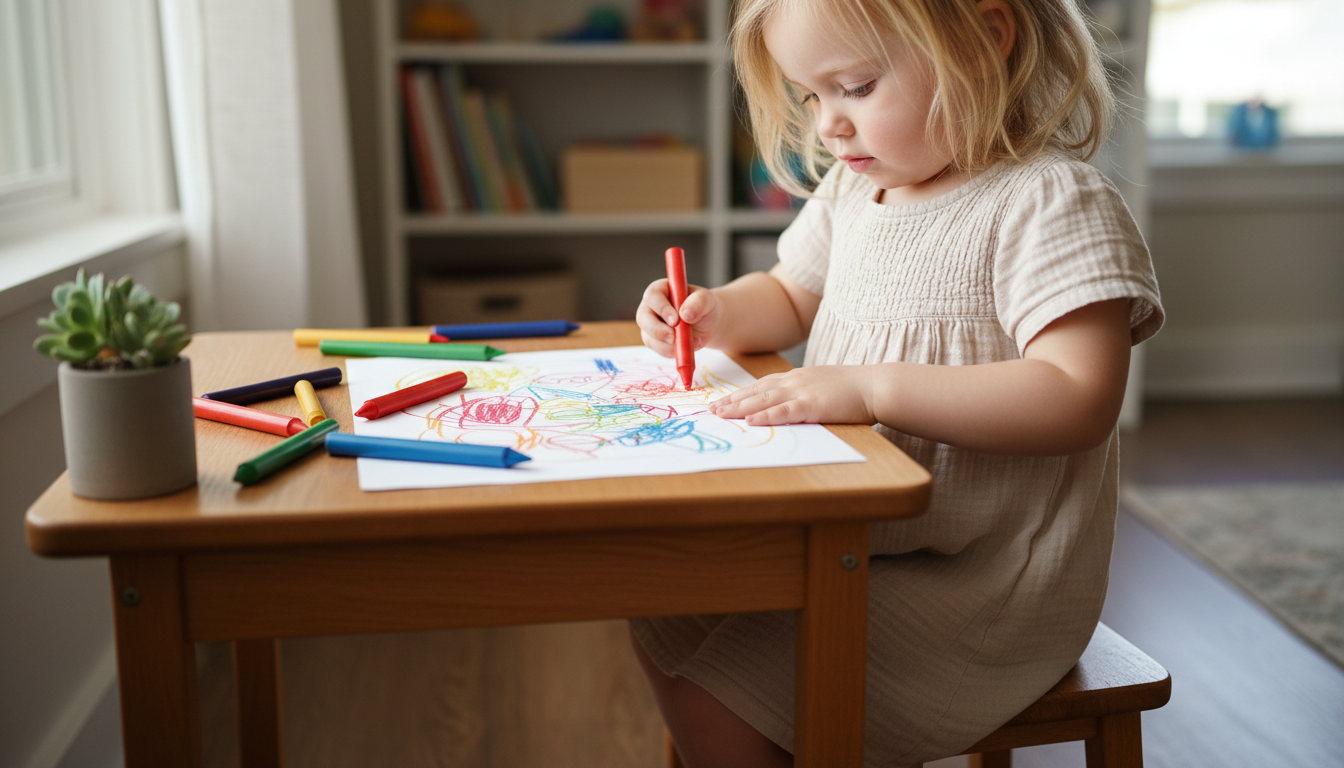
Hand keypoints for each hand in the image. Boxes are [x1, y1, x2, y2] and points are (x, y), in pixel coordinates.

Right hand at [636, 278, 722, 357]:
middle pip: (643, 318)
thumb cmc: (705, 306)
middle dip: (657, 330)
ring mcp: (650, 325)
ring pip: (649, 337)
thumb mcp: (707, 300)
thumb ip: (698, 303)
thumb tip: (685, 314)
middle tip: (673, 338)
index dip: (662, 308)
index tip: (675, 320)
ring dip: (666, 344)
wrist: (708, 323)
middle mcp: (651, 306)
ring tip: (686, 343)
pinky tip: (683, 348)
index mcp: (661, 289)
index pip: (653, 296)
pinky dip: (670, 352)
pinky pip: (657, 349)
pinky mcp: (654, 340)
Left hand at [708, 365, 876, 425]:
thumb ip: (805, 394)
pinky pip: (784, 411)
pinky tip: (750, 420)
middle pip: (756, 391)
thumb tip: (790, 407)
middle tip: (711, 410)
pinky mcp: (813, 405)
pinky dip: (765, 415)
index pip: (762, 385)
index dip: (740, 394)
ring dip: (740, 408)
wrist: (876, 385)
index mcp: (797, 377)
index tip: (722, 401)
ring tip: (720, 414)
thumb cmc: (855, 390)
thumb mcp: (824, 387)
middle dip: (732, 401)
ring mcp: (803, 391)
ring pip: (764, 399)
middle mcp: (795, 381)